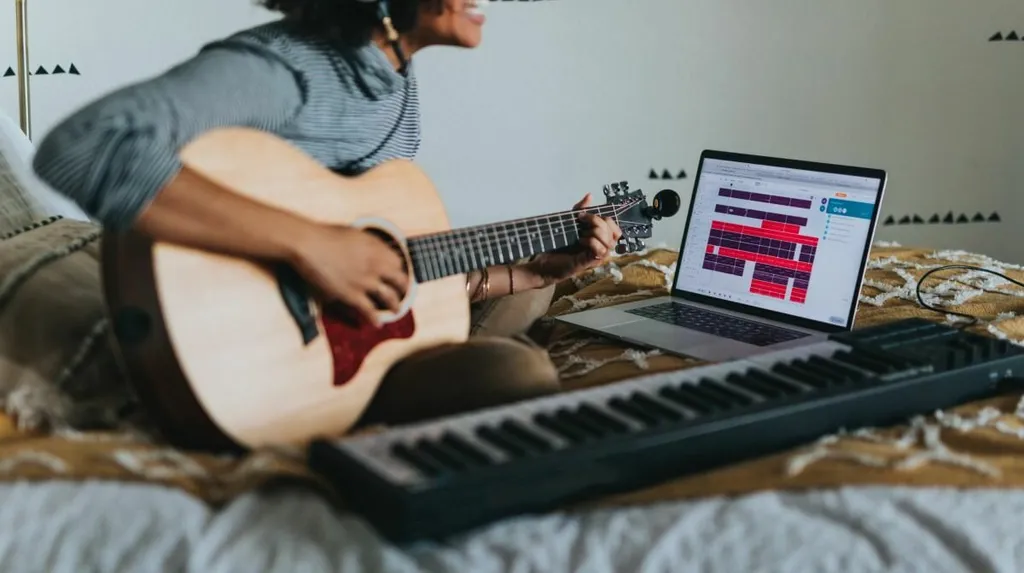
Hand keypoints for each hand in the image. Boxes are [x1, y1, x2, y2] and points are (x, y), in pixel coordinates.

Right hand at [290, 223, 408, 324]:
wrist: (309, 245)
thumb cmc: (326, 235)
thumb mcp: (355, 234)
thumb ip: (368, 244)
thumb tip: (374, 250)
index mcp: (377, 248)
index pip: (398, 261)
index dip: (399, 268)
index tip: (397, 273)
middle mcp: (376, 265)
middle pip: (399, 280)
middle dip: (404, 288)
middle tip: (404, 292)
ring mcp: (365, 282)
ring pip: (389, 298)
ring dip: (395, 306)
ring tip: (396, 311)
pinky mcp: (352, 295)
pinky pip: (369, 311)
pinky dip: (374, 319)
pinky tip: (377, 324)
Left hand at [522, 193, 622, 285]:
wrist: (545, 261)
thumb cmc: (558, 244)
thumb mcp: (570, 222)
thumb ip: (580, 209)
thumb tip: (590, 195)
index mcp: (600, 239)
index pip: (615, 228)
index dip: (603, 219)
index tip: (583, 216)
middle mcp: (602, 248)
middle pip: (614, 232)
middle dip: (597, 222)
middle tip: (581, 221)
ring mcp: (597, 256)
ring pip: (609, 242)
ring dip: (594, 233)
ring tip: (580, 234)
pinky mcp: (590, 262)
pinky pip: (600, 249)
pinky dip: (591, 242)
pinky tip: (580, 241)